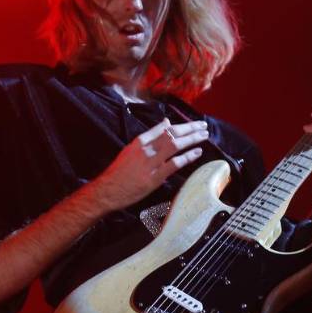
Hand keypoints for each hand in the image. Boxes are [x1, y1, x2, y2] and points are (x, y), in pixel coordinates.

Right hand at [88, 118, 211, 211]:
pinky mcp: (154, 177)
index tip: (193, 124)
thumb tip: (166, 122)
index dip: (181, 125)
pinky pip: (174, 164)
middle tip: (203, 126)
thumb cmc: (120, 171)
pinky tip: (197, 152)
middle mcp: (146, 149)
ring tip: (204, 136)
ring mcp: (150, 163)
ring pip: (175, 146)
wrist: (108, 190)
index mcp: (140, 141)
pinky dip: (187, 157)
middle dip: (190, 128)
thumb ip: (150, 136)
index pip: (164, 129)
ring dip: (192, 139)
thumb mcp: (131, 149)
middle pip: (172, 134)